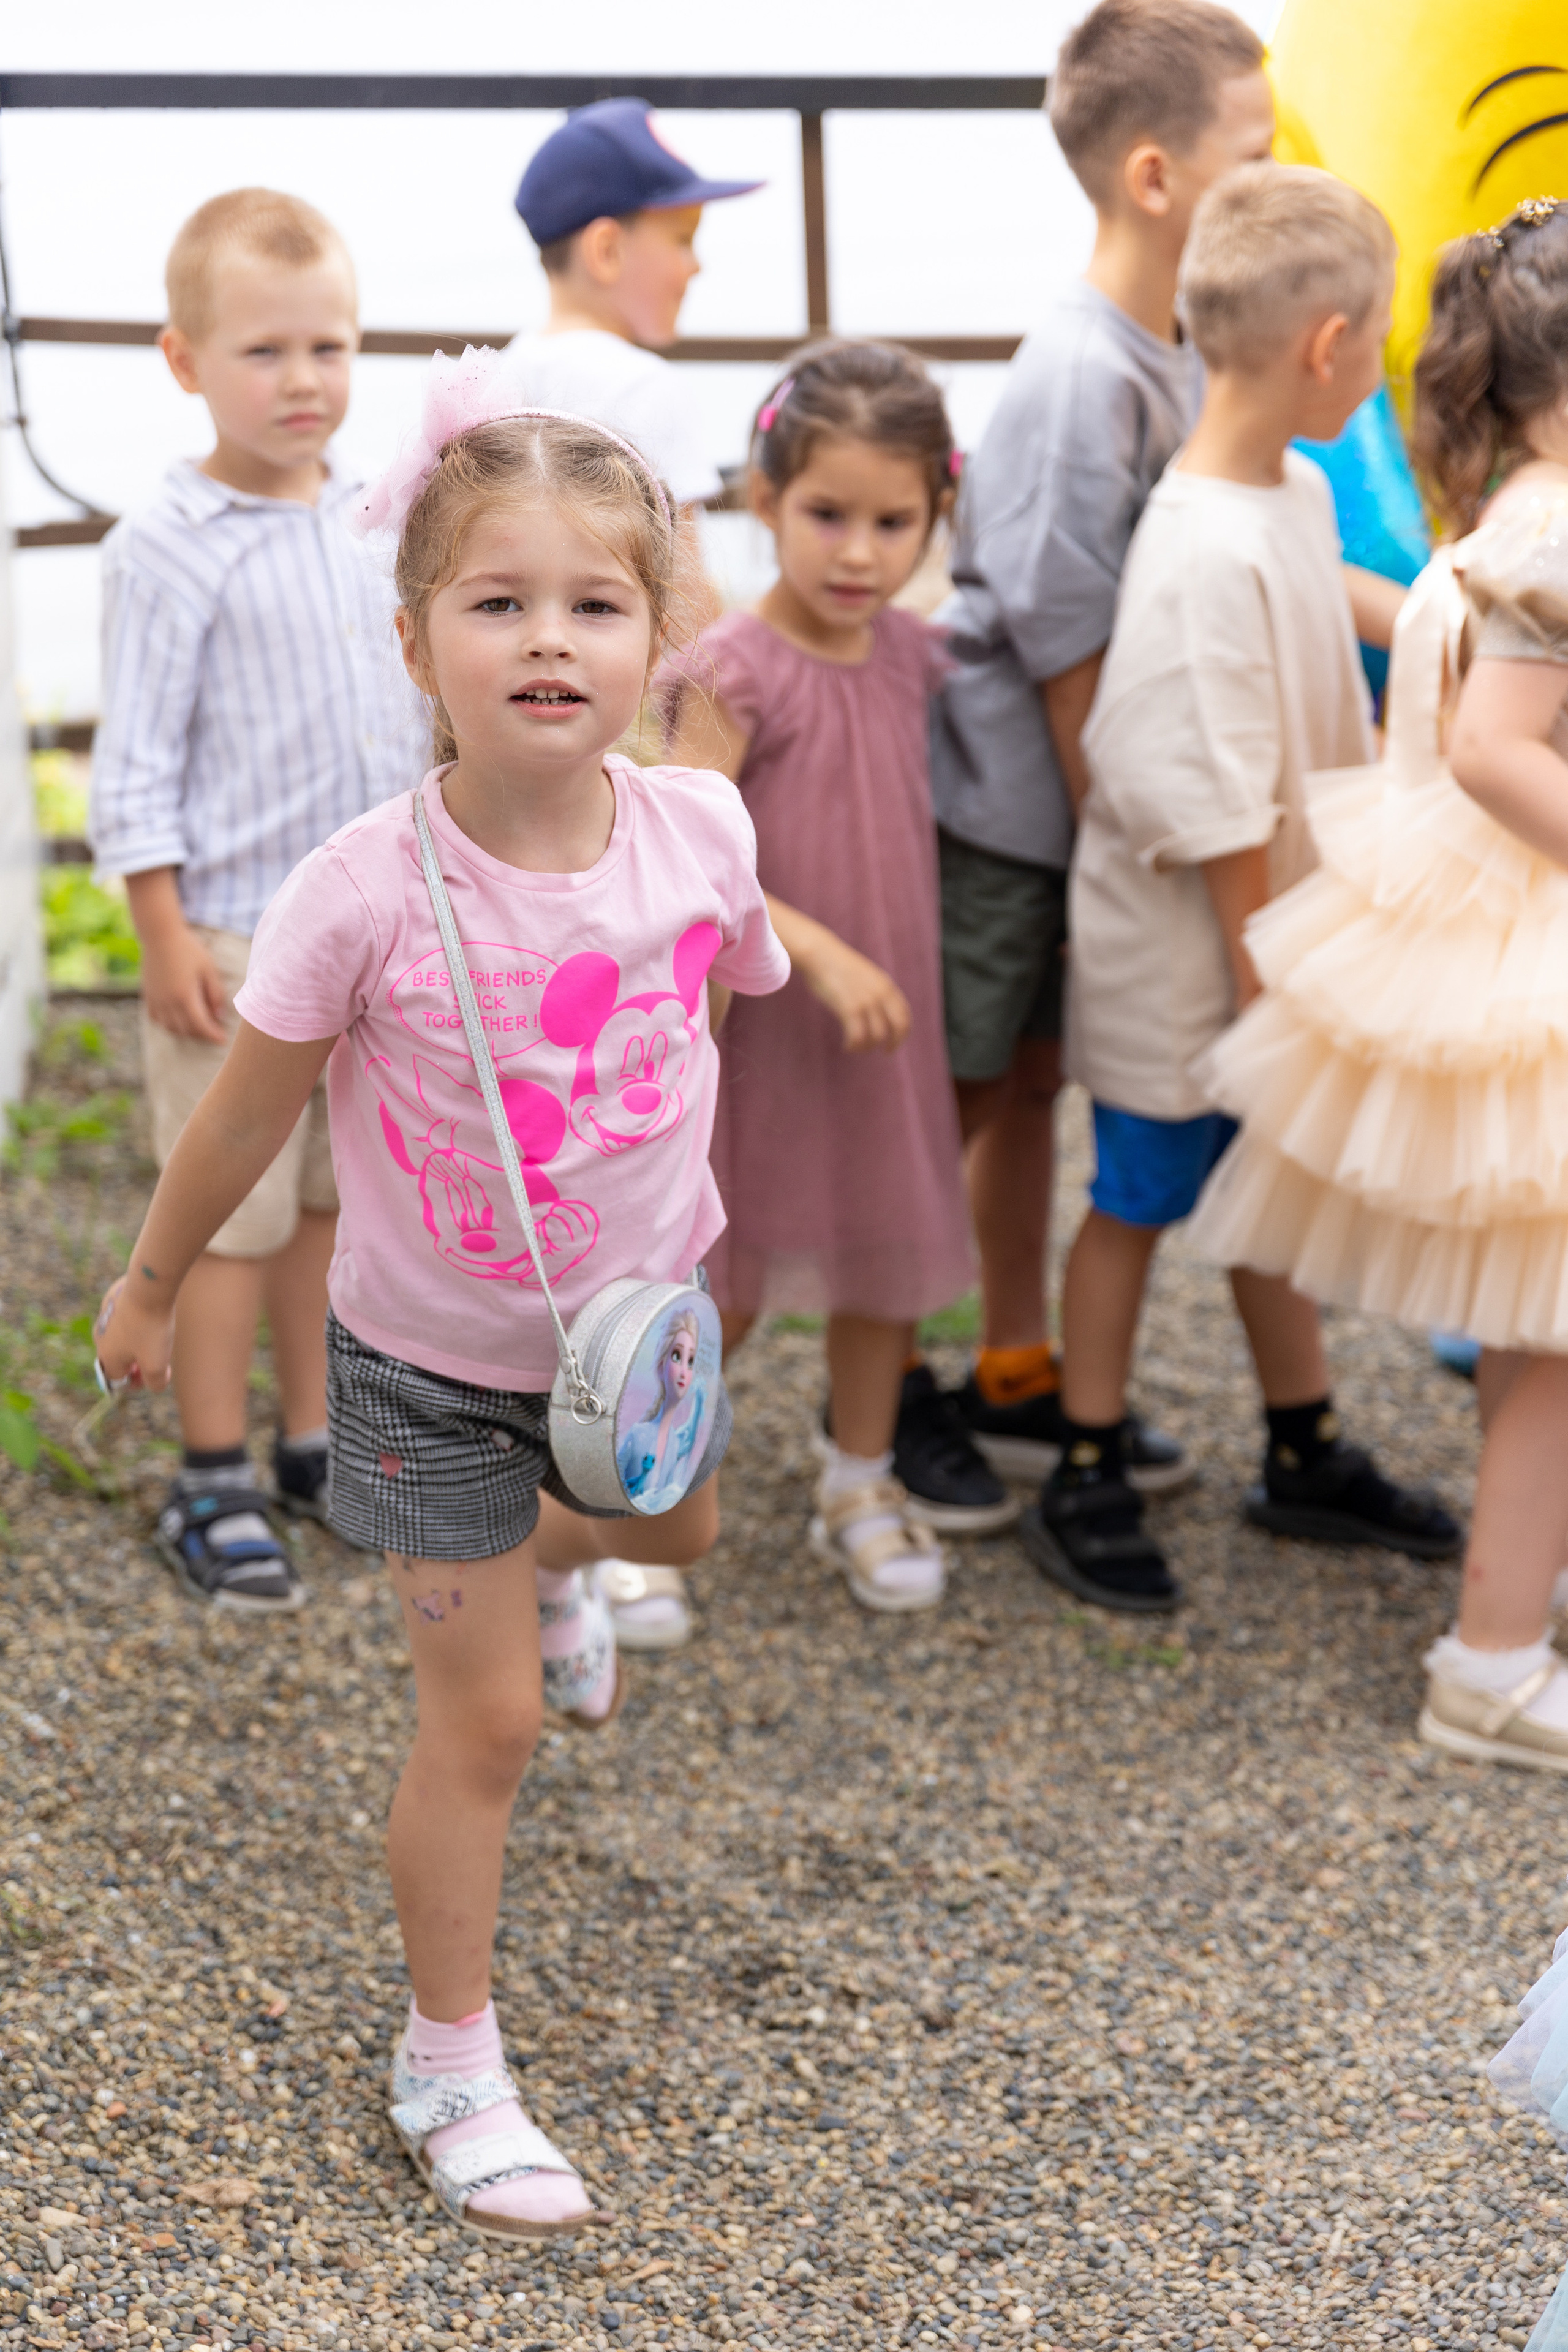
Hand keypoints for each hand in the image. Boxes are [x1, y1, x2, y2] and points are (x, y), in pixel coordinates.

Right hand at [94, 1272, 174, 1394]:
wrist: (149, 1286)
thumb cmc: (151, 1327)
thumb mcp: (157, 1363)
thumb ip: (155, 1382)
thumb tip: (154, 1384)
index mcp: (107, 1356)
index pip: (116, 1380)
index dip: (136, 1383)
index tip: (153, 1374)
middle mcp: (100, 1337)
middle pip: (118, 1358)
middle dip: (136, 1361)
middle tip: (157, 1355)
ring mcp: (105, 1316)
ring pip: (121, 1335)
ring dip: (137, 1340)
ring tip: (156, 1333)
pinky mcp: (113, 1298)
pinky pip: (124, 1316)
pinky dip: (137, 1319)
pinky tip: (151, 1313)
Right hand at [140, 921, 228, 1041]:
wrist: (160, 935)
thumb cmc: (188, 949)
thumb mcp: (209, 969)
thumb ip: (215, 993)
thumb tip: (218, 1015)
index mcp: (184, 996)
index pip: (200, 1025)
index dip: (212, 1035)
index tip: (223, 1040)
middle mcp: (168, 1001)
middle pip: (185, 1029)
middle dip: (201, 1035)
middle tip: (214, 1033)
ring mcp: (155, 999)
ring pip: (170, 1027)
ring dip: (185, 1032)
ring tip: (197, 1028)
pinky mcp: (147, 994)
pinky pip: (156, 1018)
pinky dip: (168, 1024)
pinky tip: (177, 1020)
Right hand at [801, 935, 910, 1052]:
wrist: (820, 954)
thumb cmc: (839, 967)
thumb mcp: (867, 977)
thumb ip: (877, 992)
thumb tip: (881, 1013)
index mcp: (887, 986)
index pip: (905, 1016)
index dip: (902, 1034)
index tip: (893, 1043)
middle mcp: (881, 994)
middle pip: (898, 1028)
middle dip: (893, 1044)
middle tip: (884, 1052)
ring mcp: (866, 1001)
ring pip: (876, 1036)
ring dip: (866, 1047)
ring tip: (855, 1047)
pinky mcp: (850, 1008)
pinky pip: (858, 1037)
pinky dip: (854, 1046)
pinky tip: (847, 1046)